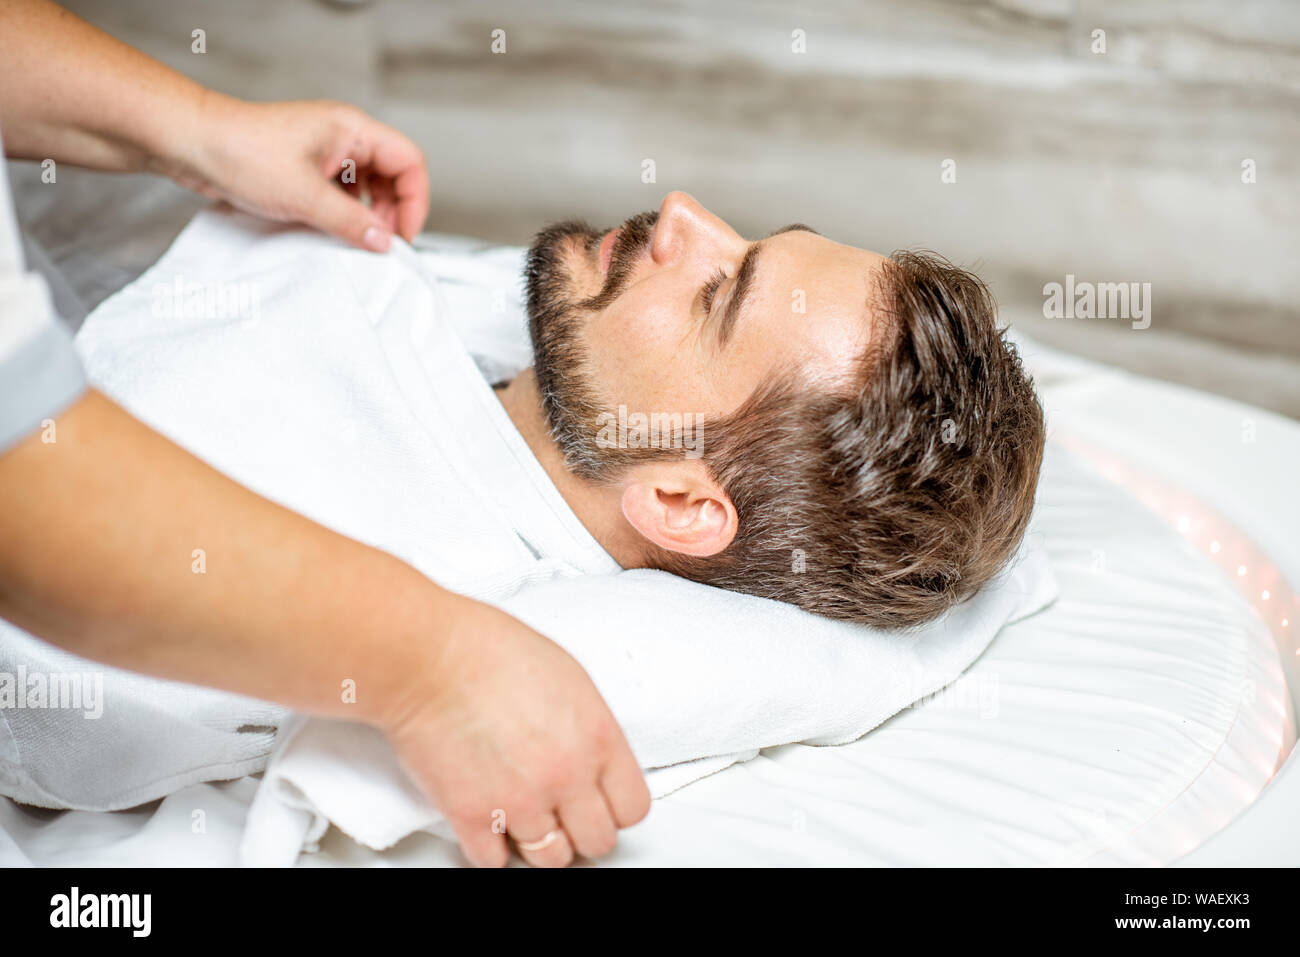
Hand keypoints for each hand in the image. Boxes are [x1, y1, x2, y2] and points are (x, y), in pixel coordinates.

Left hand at [165, 93, 428, 251]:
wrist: (191, 144)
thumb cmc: (241, 151)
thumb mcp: (304, 195)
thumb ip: (351, 222)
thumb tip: (384, 242)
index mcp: (352, 129)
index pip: (409, 162)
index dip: (415, 200)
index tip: (403, 235)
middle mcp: (343, 137)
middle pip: (392, 176)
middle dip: (392, 212)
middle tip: (380, 243)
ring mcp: (324, 152)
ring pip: (368, 187)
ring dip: (367, 215)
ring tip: (355, 239)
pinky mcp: (306, 168)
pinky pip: (341, 193)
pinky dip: (344, 214)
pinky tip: (332, 231)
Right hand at [379, 595, 650, 866]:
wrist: (430, 657)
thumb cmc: (489, 651)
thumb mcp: (569, 678)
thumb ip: (588, 728)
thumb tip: (591, 756)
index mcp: (597, 737)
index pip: (632, 807)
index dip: (614, 809)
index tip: (599, 804)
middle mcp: (566, 775)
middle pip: (597, 841)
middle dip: (580, 829)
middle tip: (562, 814)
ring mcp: (520, 801)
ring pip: (550, 859)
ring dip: (538, 842)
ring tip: (525, 817)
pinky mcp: (472, 816)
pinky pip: (494, 861)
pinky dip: (491, 847)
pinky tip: (489, 821)